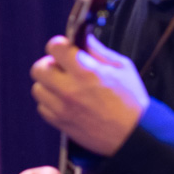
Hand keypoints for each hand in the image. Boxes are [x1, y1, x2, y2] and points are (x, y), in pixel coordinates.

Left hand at [30, 34, 148, 154]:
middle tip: (63, 68)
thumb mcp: (122, 68)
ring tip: (64, 86)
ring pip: (37, 88)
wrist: (135, 136)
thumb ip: (98, 51)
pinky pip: (42, 108)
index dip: (60, 45)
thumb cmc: (132, 103)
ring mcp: (63, 108)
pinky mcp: (60, 123)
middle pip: (38, 68)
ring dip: (48, 84)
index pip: (55, 47)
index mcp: (86, 72)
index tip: (66, 48)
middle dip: (50, 64)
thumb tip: (83, 38)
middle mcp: (70, 89)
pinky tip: (65, 102)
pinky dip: (50, 103)